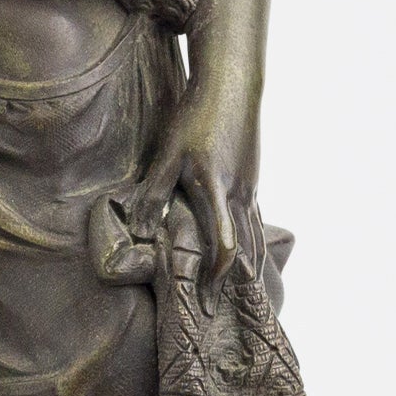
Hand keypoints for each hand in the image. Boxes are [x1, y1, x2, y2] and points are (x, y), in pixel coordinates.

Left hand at [124, 89, 263, 295]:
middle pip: (245, 253)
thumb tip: (141, 232)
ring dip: (248, 270)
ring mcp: (250, 188)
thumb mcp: (167, 153)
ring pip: (255, 239)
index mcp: (216, 193)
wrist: (232, 82)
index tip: (203, 302)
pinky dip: (252, 245)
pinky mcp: (252, 179)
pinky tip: (246, 255)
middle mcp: (240, 196)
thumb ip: (154, 193)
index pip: (223, 248)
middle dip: (233, 286)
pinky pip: (254, 222)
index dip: (214, 279)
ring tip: (239, 296)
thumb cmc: (195, 116)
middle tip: (222, 313)